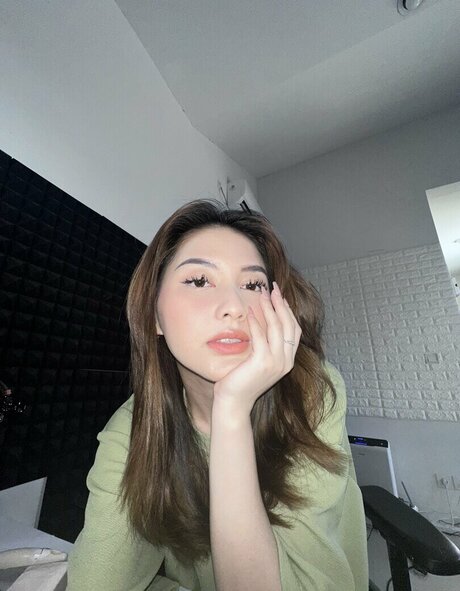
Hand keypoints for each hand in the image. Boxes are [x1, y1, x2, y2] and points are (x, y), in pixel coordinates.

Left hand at [212, 281, 301, 420]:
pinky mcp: (262, 362)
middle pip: (289, 325)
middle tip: (273, 288)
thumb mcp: (258, 360)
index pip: (294, 329)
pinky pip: (261, 336)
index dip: (288, 310)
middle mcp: (286, 361)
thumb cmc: (242, 381)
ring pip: (277, 328)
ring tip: (261, 294)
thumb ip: (264, 345)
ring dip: (269, 308)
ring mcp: (276, 362)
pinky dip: (256, 321)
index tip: (279, 296)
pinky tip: (249, 310)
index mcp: (288, 360)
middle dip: (281, 304)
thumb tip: (261, 321)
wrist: (234, 402)